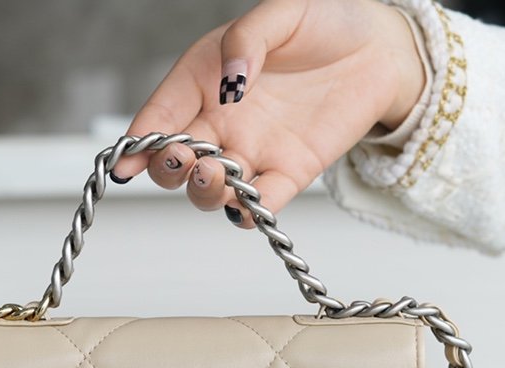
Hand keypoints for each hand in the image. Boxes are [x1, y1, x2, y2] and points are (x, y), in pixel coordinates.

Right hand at [110, 0, 426, 227]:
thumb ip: (248, 38)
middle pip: (178, 162)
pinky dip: (253, 210)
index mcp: (205, 80)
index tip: (125, 163)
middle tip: (182, 158)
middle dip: (168, 169)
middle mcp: (222, 121)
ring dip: (206, 191)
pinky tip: (250, 206)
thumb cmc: (326, 19)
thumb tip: (230, 81)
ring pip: (213, 188)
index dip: (138, 143)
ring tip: (216, 174)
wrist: (379, 43)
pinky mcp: (291, 171)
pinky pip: (264, 201)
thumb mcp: (283, 10)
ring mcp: (254, 150)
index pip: (160, 116)